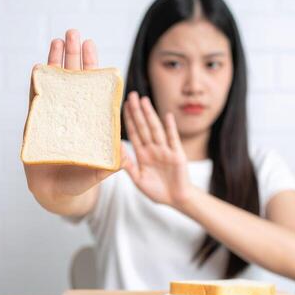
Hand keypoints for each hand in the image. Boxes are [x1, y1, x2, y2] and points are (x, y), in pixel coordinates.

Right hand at [24, 29, 129, 195]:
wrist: (54, 192)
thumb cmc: (78, 182)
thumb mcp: (96, 174)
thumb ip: (108, 166)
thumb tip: (123, 158)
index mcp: (90, 119)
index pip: (93, 89)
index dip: (92, 69)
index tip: (92, 47)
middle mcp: (73, 113)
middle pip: (74, 79)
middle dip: (74, 56)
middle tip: (74, 33)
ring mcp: (54, 115)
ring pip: (56, 84)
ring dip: (56, 62)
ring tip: (58, 39)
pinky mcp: (37, 123)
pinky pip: (36, 99)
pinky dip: (38, 83)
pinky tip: (39, 65)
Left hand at [122, 91, 195, 208]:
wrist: (176, 199)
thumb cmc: (157, 191)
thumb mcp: (138, 179)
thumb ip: (128, 166)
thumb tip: (117, 152)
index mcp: (143, 154)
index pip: (134, 133)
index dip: (128, 120)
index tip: (122, 106)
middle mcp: (153, 149)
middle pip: (143, 126)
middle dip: (137, 111)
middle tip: (132, 95)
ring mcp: (165, 150)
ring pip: (156, 129)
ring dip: (150, 114)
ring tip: (144, 100)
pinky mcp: (177, 154)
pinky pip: (173, 139)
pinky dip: (170, 127)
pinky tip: (167, 116)